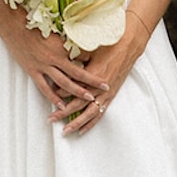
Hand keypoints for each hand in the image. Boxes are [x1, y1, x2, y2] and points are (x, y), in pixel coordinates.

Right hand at [0, 19, 110, 118]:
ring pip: (64, 83)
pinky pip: (45, 88)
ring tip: (89, 98)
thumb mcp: (52, 31)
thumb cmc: (32, 26)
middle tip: (106, 86)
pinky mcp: (33, 71)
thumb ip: (63, 40)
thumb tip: (74, 43)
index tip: (104, 64)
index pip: (81, 56)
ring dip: (78, 91)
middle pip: (78, 73)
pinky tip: (61, 105)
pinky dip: (54, 97)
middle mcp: (55, 58)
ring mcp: (44, 66)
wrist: (14, 27)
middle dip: (93, 80)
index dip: (92, 61)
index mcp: (61, 46)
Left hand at [48, 14, 151, 136]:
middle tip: (50, 119)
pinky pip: (99, 114)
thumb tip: (60, 59)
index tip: (48, 95)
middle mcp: (98, 88)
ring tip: (65, 131)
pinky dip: (90, 123)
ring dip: (76, 123)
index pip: (71, 88)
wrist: (128, 46)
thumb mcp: (90, 49)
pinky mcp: (111, 96)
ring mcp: (106, 94)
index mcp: (91, 75)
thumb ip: (75, 57)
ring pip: (88, 114)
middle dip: (63, 113)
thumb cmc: (108, 45)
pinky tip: (82, 130)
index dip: (58, 93)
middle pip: (77, 104)